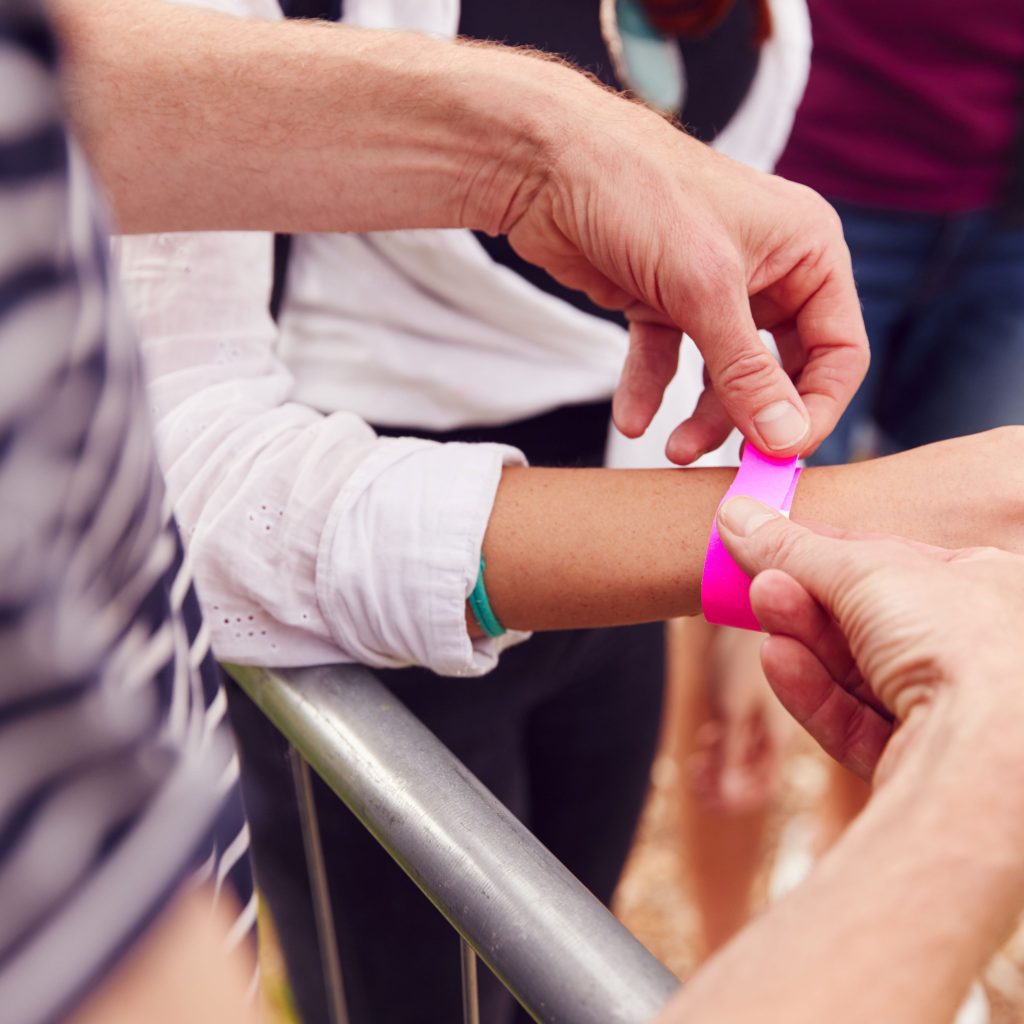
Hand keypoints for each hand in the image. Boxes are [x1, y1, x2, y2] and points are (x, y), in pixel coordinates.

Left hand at [504, 89, 868, 463]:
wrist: (547, 164)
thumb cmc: (639, 194)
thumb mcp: (704, 289)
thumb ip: (747, 370)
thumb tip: (786, 438)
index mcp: (806, 250)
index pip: (839, 348)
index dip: (817, 407)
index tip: (783, 454)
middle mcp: (768, 270)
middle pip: (781, 369)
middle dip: (753, 418)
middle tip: (732, 466)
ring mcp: (712, 288)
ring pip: (724, 374)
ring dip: (702, 417)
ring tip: (671, 450)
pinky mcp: (662, 301)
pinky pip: (667, 361)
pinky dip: (651, 390)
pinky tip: (634, 420)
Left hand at [689, 624, 793, 812]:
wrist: (739, 600)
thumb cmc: (739, 653)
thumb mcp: (731, 708)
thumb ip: (730, 754)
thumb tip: (724, 799)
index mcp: (782, 736)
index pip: (762, 787)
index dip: (733, 798)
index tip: (703, 791)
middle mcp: (779, 728)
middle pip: (753, 774)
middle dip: (723, 782)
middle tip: (694, 772)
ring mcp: (766, 713)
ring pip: (745, 755)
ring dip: (720, 763)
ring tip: (696, 758)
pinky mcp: (751, 699)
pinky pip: (740, 734)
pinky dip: (722, 742)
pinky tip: (705, 735)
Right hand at [715, 495, 1023, 783]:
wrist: (989, 749)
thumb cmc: (960, 638)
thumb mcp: (865, 569)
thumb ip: (794, 547)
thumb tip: (735, 515)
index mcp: (989, 587)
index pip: (894, 561)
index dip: (826, 551)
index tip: (769, 542)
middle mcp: (978, 650)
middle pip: (869, 621)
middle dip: (806, 599)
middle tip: (758, 580)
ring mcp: (954, 710)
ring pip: (858, 673)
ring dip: (803, 639)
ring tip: (761, 606)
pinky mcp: (923, 761)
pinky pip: (859, 723)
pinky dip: (814, 693)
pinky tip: (777, 660)